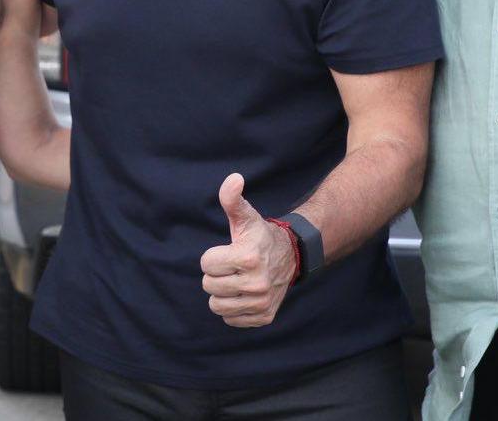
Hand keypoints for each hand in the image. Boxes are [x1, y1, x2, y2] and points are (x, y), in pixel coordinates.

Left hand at [199, 172, 296, 327]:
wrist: (291, 257)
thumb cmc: (260, 236)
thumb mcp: (246, 217)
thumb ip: (232, 199)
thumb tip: (233, 178)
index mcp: (248, 257)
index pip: (206, 264)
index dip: (213, 256)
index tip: (228, 251)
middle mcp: (257, 283)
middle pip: (209, 286)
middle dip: (216, 275)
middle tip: (232, 267)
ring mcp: (261, 302)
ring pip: (216, 305)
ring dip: (222, 293)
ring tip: (235, 281)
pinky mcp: (264, 317)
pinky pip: (230, 319)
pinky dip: (233, 308)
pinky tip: (244, 294)